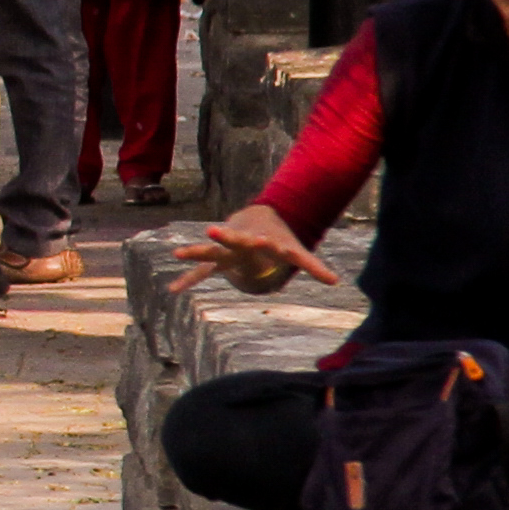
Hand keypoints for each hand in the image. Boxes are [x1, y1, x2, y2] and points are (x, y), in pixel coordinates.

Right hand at [173, 206, 336, 295]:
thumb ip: (313, 266)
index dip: (266, 243)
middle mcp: (242, 242)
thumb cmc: (278, 238)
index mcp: (263, 240)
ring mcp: (227, 249)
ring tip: (176, 253)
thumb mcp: (296, 251)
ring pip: (210, 250)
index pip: (265, 242)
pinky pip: (201, 271)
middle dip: (224, 236)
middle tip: (211, 230)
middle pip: (233, 239)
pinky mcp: (217, 258)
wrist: (257, 218)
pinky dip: (188, 279)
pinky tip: (172, 291)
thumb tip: (336, 282)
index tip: (264, 241)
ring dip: (195, 251)